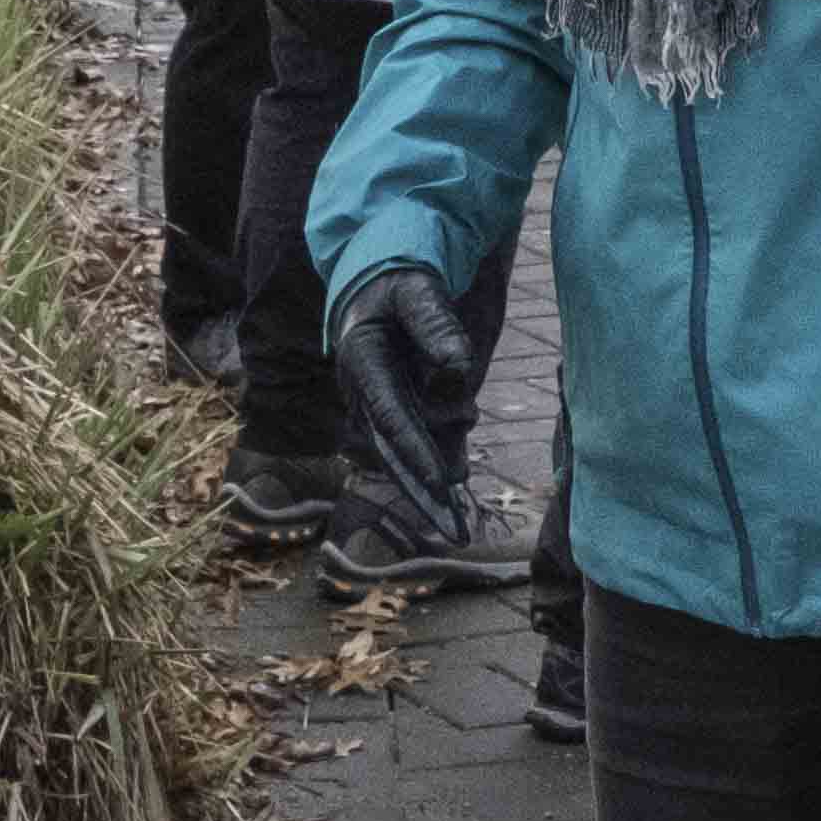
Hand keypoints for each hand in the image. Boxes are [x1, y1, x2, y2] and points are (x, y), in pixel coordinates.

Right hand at [326, 263, 472, 527]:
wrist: (375, 293)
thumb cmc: (397, 287)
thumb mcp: (416, 290)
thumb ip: (435, 322)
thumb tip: (458, 366)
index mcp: (362, 362)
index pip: (393, 416)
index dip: (417, 450)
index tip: (442, 481)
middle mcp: (364, 395)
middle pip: (393, 454)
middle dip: (423, 495)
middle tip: (453, 533)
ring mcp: (378, 410)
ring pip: (407, 457)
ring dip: (434, 481)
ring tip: (459, 513)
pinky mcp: (394, 417)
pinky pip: (417, 450)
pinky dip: (436, 472)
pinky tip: (456, 493)